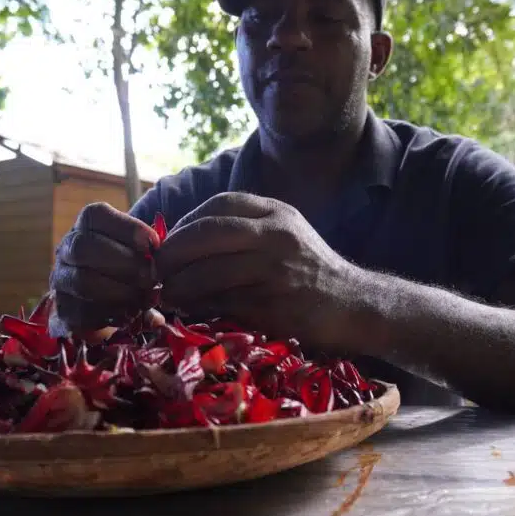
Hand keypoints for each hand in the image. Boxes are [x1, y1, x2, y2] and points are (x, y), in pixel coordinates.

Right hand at [50, 202, 160, 332]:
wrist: (106, 301)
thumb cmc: (129, 266)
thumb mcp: (139, 250)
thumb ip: (148, 250)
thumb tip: (159, 254)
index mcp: (86, 225)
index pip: (96, 215)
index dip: (127, 228)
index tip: (154, 243)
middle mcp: (66, 248)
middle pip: (82, 247)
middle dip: (123, 263)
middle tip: (151, 277)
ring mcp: (61, 280)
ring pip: (82, 282)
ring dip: (120, 292)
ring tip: (144, 299)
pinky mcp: (63, 310)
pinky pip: (82, 313)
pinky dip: (111, 315)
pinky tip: (130, 315)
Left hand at [154, 192, 354, 350]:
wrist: (356, 306)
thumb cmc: (311, 271)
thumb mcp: (284, 235)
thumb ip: (243, 231)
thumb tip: (183, 243)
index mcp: (276, 212)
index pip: (218, 205)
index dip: (185, 223)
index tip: (169, 243)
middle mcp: (276, 234)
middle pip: (206, 233)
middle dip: (173, 252)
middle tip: (157, 270)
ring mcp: (276, 269)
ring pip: (209, 270)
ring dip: (180, 285)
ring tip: (167, 294)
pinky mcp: (274, 304)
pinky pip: (224, 302)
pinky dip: (200, 306)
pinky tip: (190, 310)